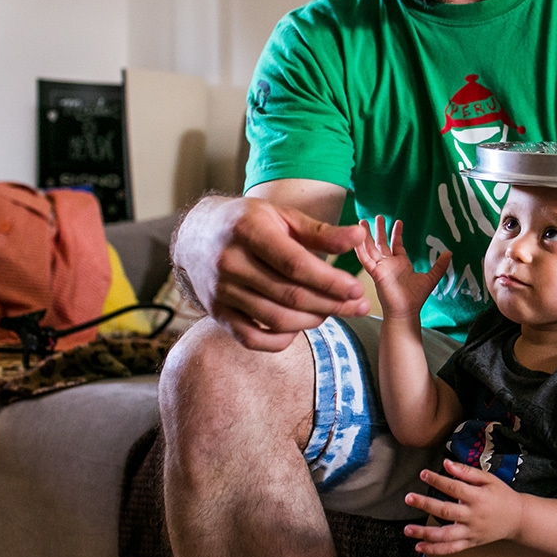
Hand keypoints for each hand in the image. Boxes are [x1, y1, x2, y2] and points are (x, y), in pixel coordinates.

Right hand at [173, 195, 369, 350]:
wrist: (197, 234)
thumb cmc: (250, 222)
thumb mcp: (284, 217)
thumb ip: (322, 232)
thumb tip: (359, 236)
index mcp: (249, 230)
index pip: (295, 264)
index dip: (330, 281)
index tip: (356, 289)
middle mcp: (230, 262)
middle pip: (290, 295)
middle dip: (331, 304)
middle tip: (358, 306)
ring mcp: (221, 290)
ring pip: (275, 319)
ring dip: (312, 321)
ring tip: (333, 312)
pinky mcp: (216, 312)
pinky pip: (251, 338)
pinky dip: (281, 340)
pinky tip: (300, 327)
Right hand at [353, 216, 450, 319]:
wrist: (405, 312)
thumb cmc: (415, 298)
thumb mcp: (430, 278)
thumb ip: (439, 266)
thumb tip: (449, 253)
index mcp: (400, 264)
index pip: (396, 245)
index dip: (396, 233)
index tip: (398, 222)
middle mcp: (389, 264)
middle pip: (381, 243)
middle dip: (379, 230)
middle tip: (378, 216)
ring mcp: (380, 268)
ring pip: (370, 248)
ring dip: (366, 236)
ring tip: (362, 222)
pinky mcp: (375, 273)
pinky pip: (365, 259)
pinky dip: (360, 249)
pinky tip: (356, 239)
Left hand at [402, 459, 522, 554]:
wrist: (517, 518)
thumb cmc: (502, 495)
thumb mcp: (488, 479)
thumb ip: (467, 472)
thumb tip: (446, 464)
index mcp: (478, 497)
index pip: (454, 488)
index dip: (438, 480)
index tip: (423, 474)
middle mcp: (473, 516)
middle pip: (446, 511)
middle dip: (425, 504)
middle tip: (408, 498)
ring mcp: (471, 532)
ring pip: (445, 535)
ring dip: (425, 533)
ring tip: (407, 529)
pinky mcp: (470, 543)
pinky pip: (451, 549)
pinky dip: (434, 550)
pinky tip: (419, 547)